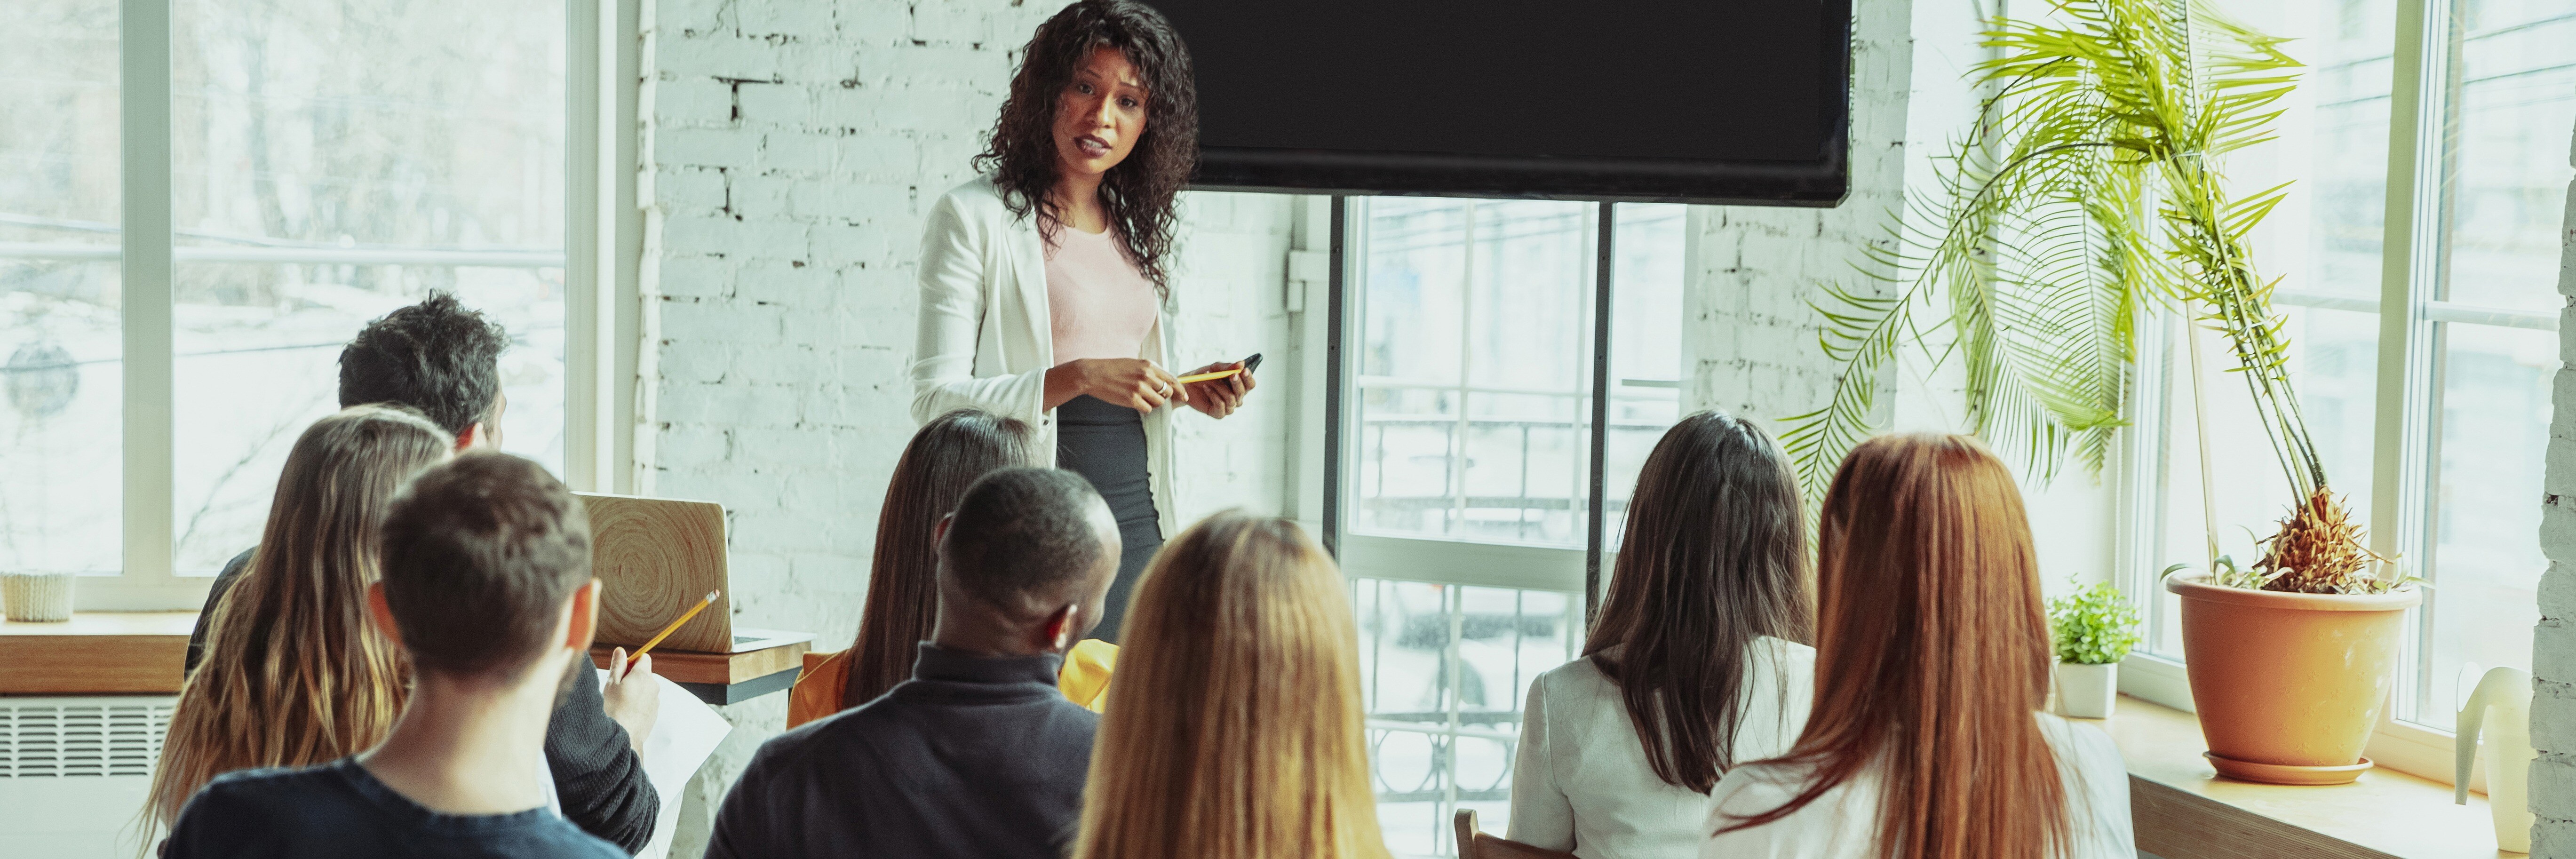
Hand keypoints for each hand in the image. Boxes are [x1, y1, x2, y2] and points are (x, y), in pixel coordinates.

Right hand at [602, 647, 657, 752]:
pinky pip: (647, 702)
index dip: (631, 662)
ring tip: (620, 703)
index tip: (621, 670)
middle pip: (645, 674)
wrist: (623, 737)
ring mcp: (656, 700)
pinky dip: (638, 703)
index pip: (643, 658)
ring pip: (645, 689)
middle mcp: (653, 685)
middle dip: (632, 677)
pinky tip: (626, 712)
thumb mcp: (611, 683)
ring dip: (635, 691)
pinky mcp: (655, 712)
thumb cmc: (613, 709)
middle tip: (617, 689)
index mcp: (643, 675)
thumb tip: (620, 651)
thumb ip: (618, 665)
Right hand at [1061, 357, 1185, 413]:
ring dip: (1152, 403)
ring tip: (1139, 397)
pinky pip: (1147, 409)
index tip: (1184, 397)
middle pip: (1167, 392)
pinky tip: (1133, 401)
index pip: (1172, 379)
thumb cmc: (1113, 369)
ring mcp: (1140, 388)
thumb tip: (1165, 384)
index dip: (1181, 390)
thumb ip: (1150, 372)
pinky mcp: (1132, 400)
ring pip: (1159, 402)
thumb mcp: (1134, 364)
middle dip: (1163, 397)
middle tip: (1151, 396)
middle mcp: (1146, 375)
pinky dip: (1143, 408)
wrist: (1093, 374)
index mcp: (1149, 365)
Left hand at [1182, 359, 1255, 418]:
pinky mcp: (1218, 413)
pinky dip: (1213, 395)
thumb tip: (1241, 363)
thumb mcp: (1215, 368)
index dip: (1249, 378)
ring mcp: (1228, 407)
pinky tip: (1206, 388)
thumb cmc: (1204, 376)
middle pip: (1243, 392)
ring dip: (1219, 387)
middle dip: (1237, 383)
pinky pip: (1221, 406)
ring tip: (1208, 380)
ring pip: (1231, 399)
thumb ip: (1228, 367)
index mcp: (1238, 386)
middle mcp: (1236, 397)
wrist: (1187, 386)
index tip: (1244, 370)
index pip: (1250, 385)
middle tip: (1231, 375)